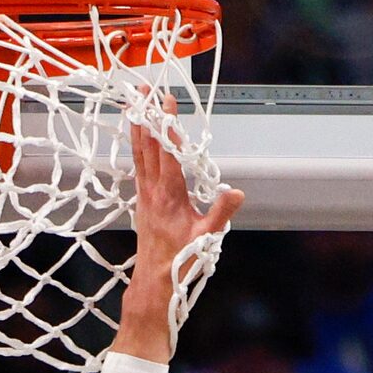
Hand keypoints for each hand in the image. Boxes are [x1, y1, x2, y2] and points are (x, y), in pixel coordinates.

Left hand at [111, 123, 243, 360]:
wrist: (153, 282)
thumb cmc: (180, 260)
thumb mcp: (206, 238)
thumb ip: (221, 213)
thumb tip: (236, 192)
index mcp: (169, 195)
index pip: (168, 153)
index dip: (168, 126)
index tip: (167, 102)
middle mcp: (152, 191)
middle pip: (149, 146)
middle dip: (147, 117)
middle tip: (144, 91)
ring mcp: (144, 195)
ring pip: (139, 154)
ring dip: (138, 128)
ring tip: (135, 104)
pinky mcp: (141, 201)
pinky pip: (138, 166)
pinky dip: (138, 148)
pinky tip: (137, 139)